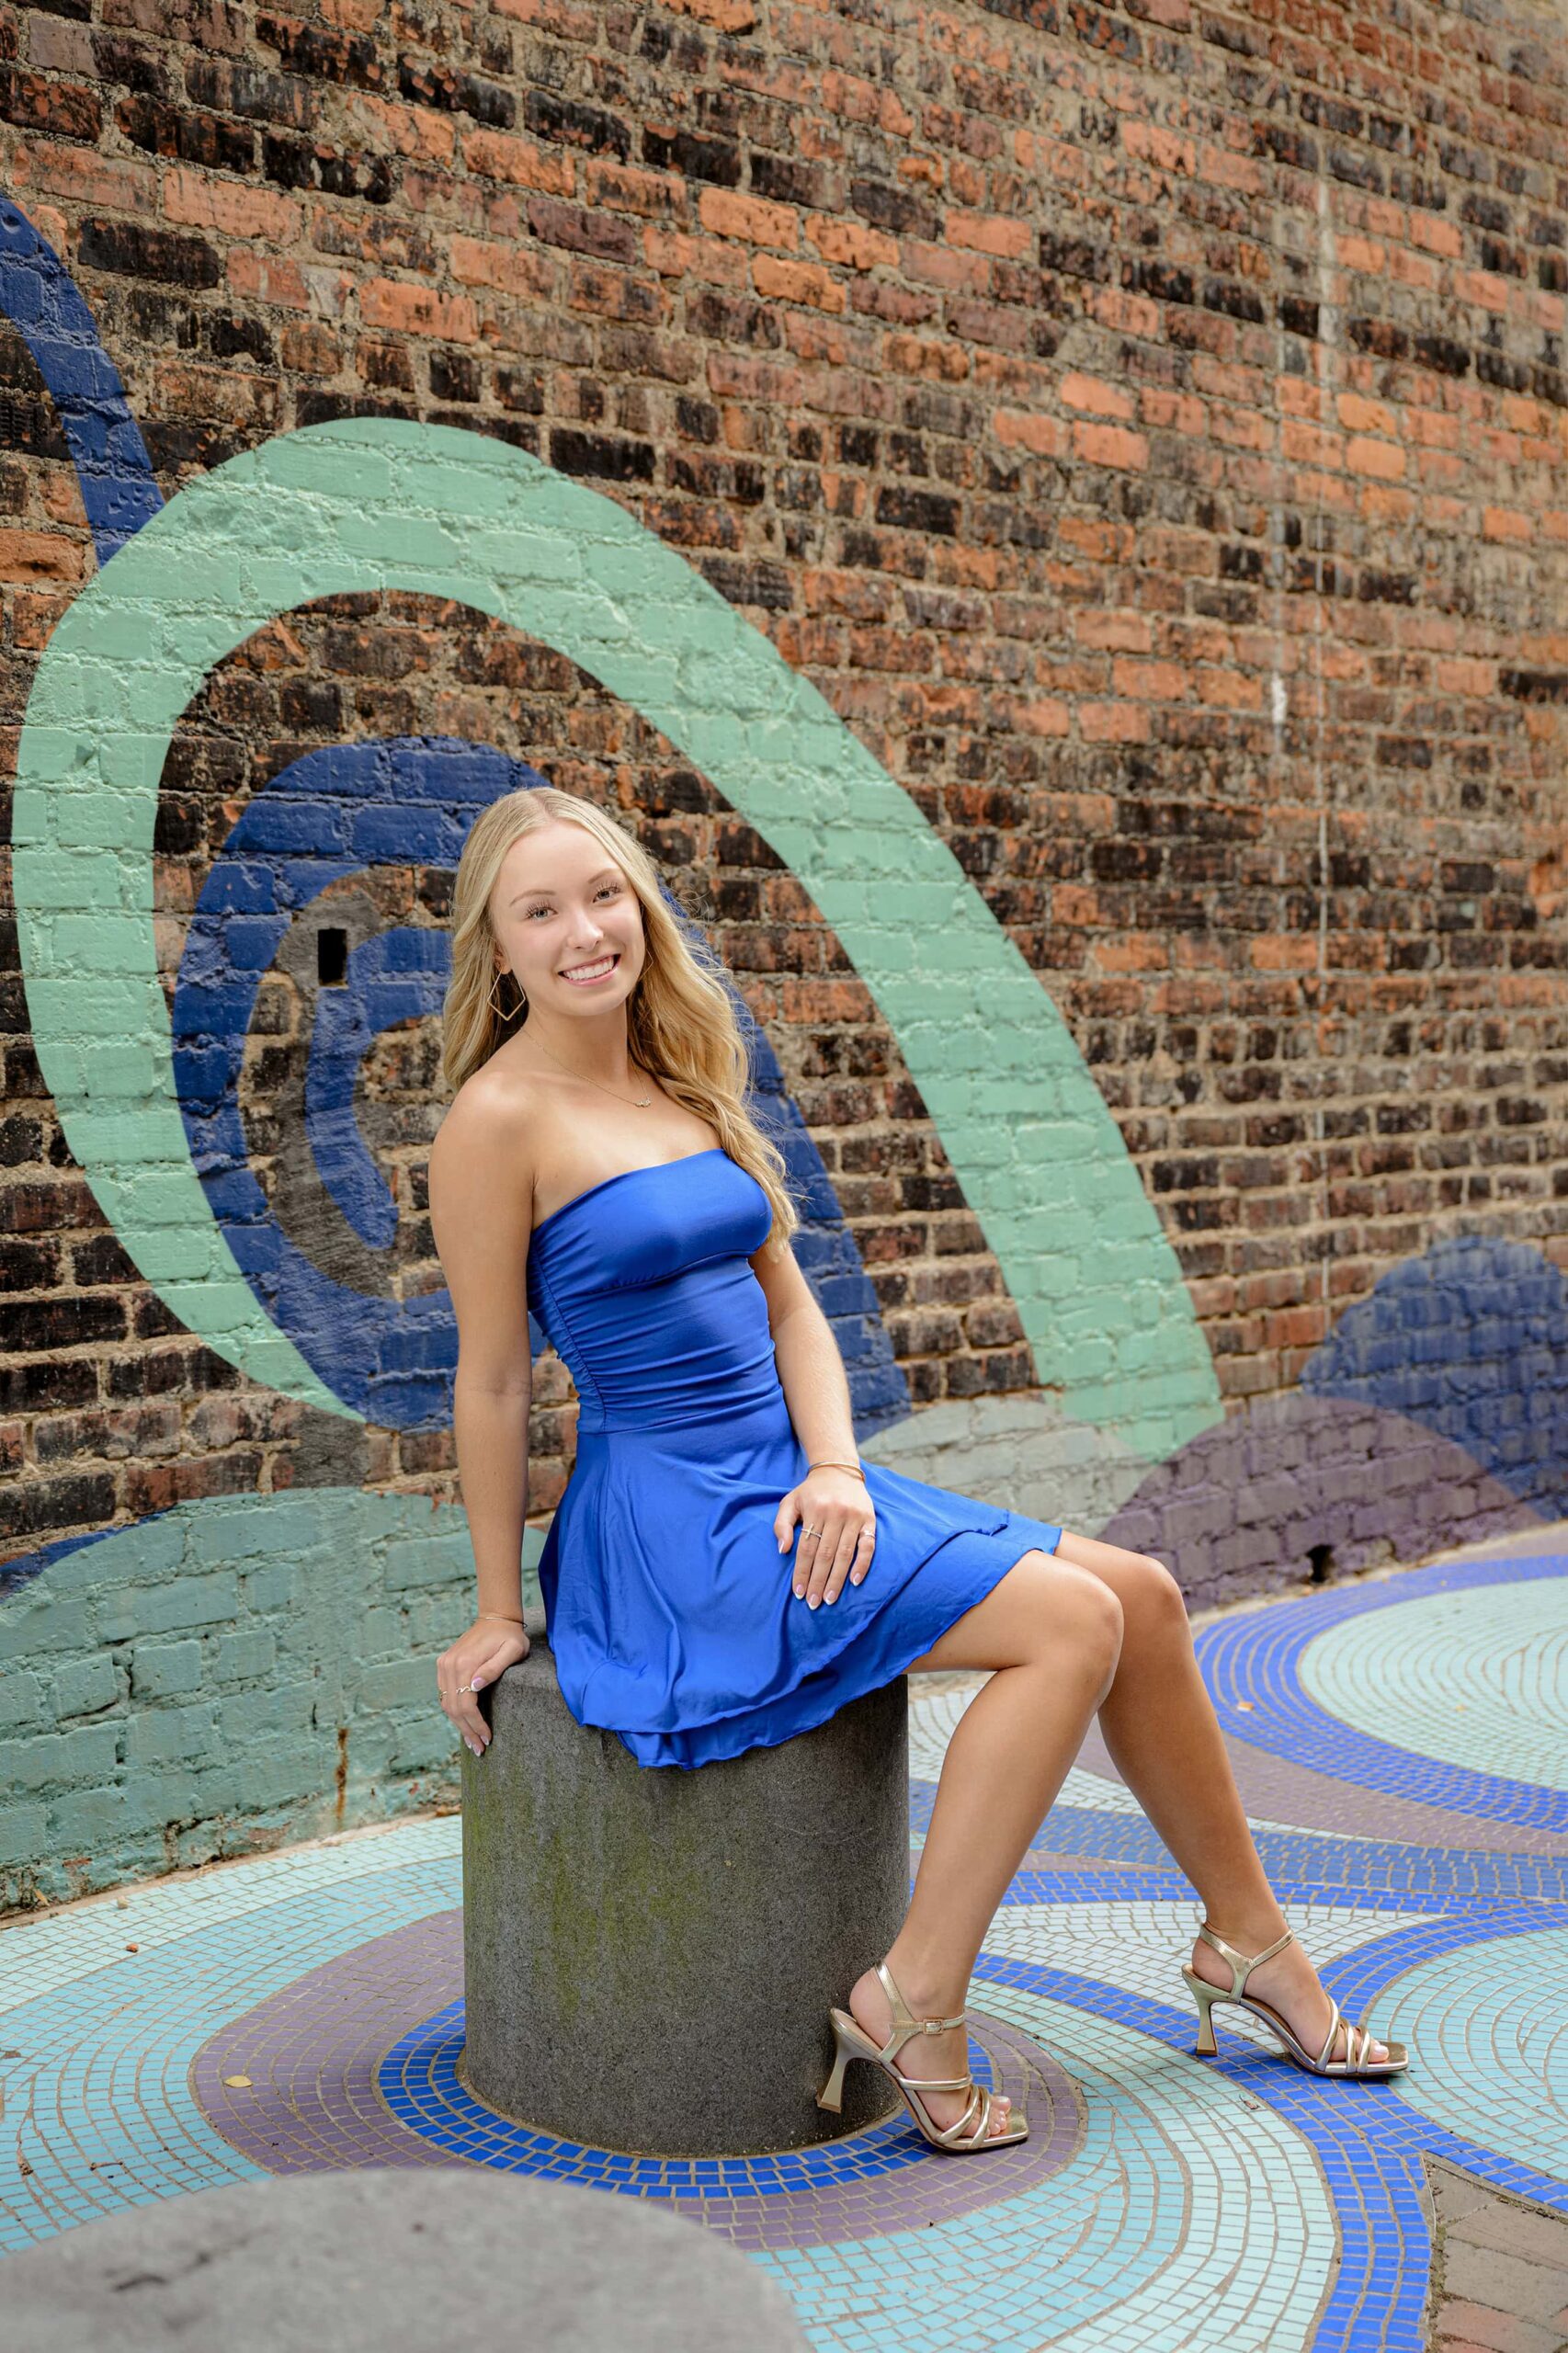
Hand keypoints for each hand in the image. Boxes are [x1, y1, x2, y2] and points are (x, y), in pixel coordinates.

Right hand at [437, 1613, 529, 1756]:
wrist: (496, 1617)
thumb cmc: (509, 1636)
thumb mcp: (513, 1650)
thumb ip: (495, 1668)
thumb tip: (474, 1686)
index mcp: (465, 1663)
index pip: (466, 1705)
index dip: (476, 1725)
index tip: (488, 1739)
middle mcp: (450, 1665)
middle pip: (454, 1708)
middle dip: (467, 1731)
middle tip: (480, 1749)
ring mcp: (444, 1664)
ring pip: (447, 1703)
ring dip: (459, 1725)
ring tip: (473, 1742)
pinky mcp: (444, 1664)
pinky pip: (445, 1694)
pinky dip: (454, 1711)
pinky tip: (464, 1723)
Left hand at [775, 1468, 874, 1608]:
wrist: (838, 1471)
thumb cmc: (811, 1492)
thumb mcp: (789, 1502)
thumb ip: (781, 1525)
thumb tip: (783, 1550)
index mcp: (815, 1510)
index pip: (807, 1548)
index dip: (802, 1572)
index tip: (798, 1593)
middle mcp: (835, 1513)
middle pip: (825, 1555)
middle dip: (818, 1581)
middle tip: (814, 1603)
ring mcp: (854, 1517)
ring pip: (845, 1554)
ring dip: (837, 1579)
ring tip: (829, 1598)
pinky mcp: (869, 1520)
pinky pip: (868, 1546)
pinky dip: (863, 1564)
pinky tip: (855, 1581)